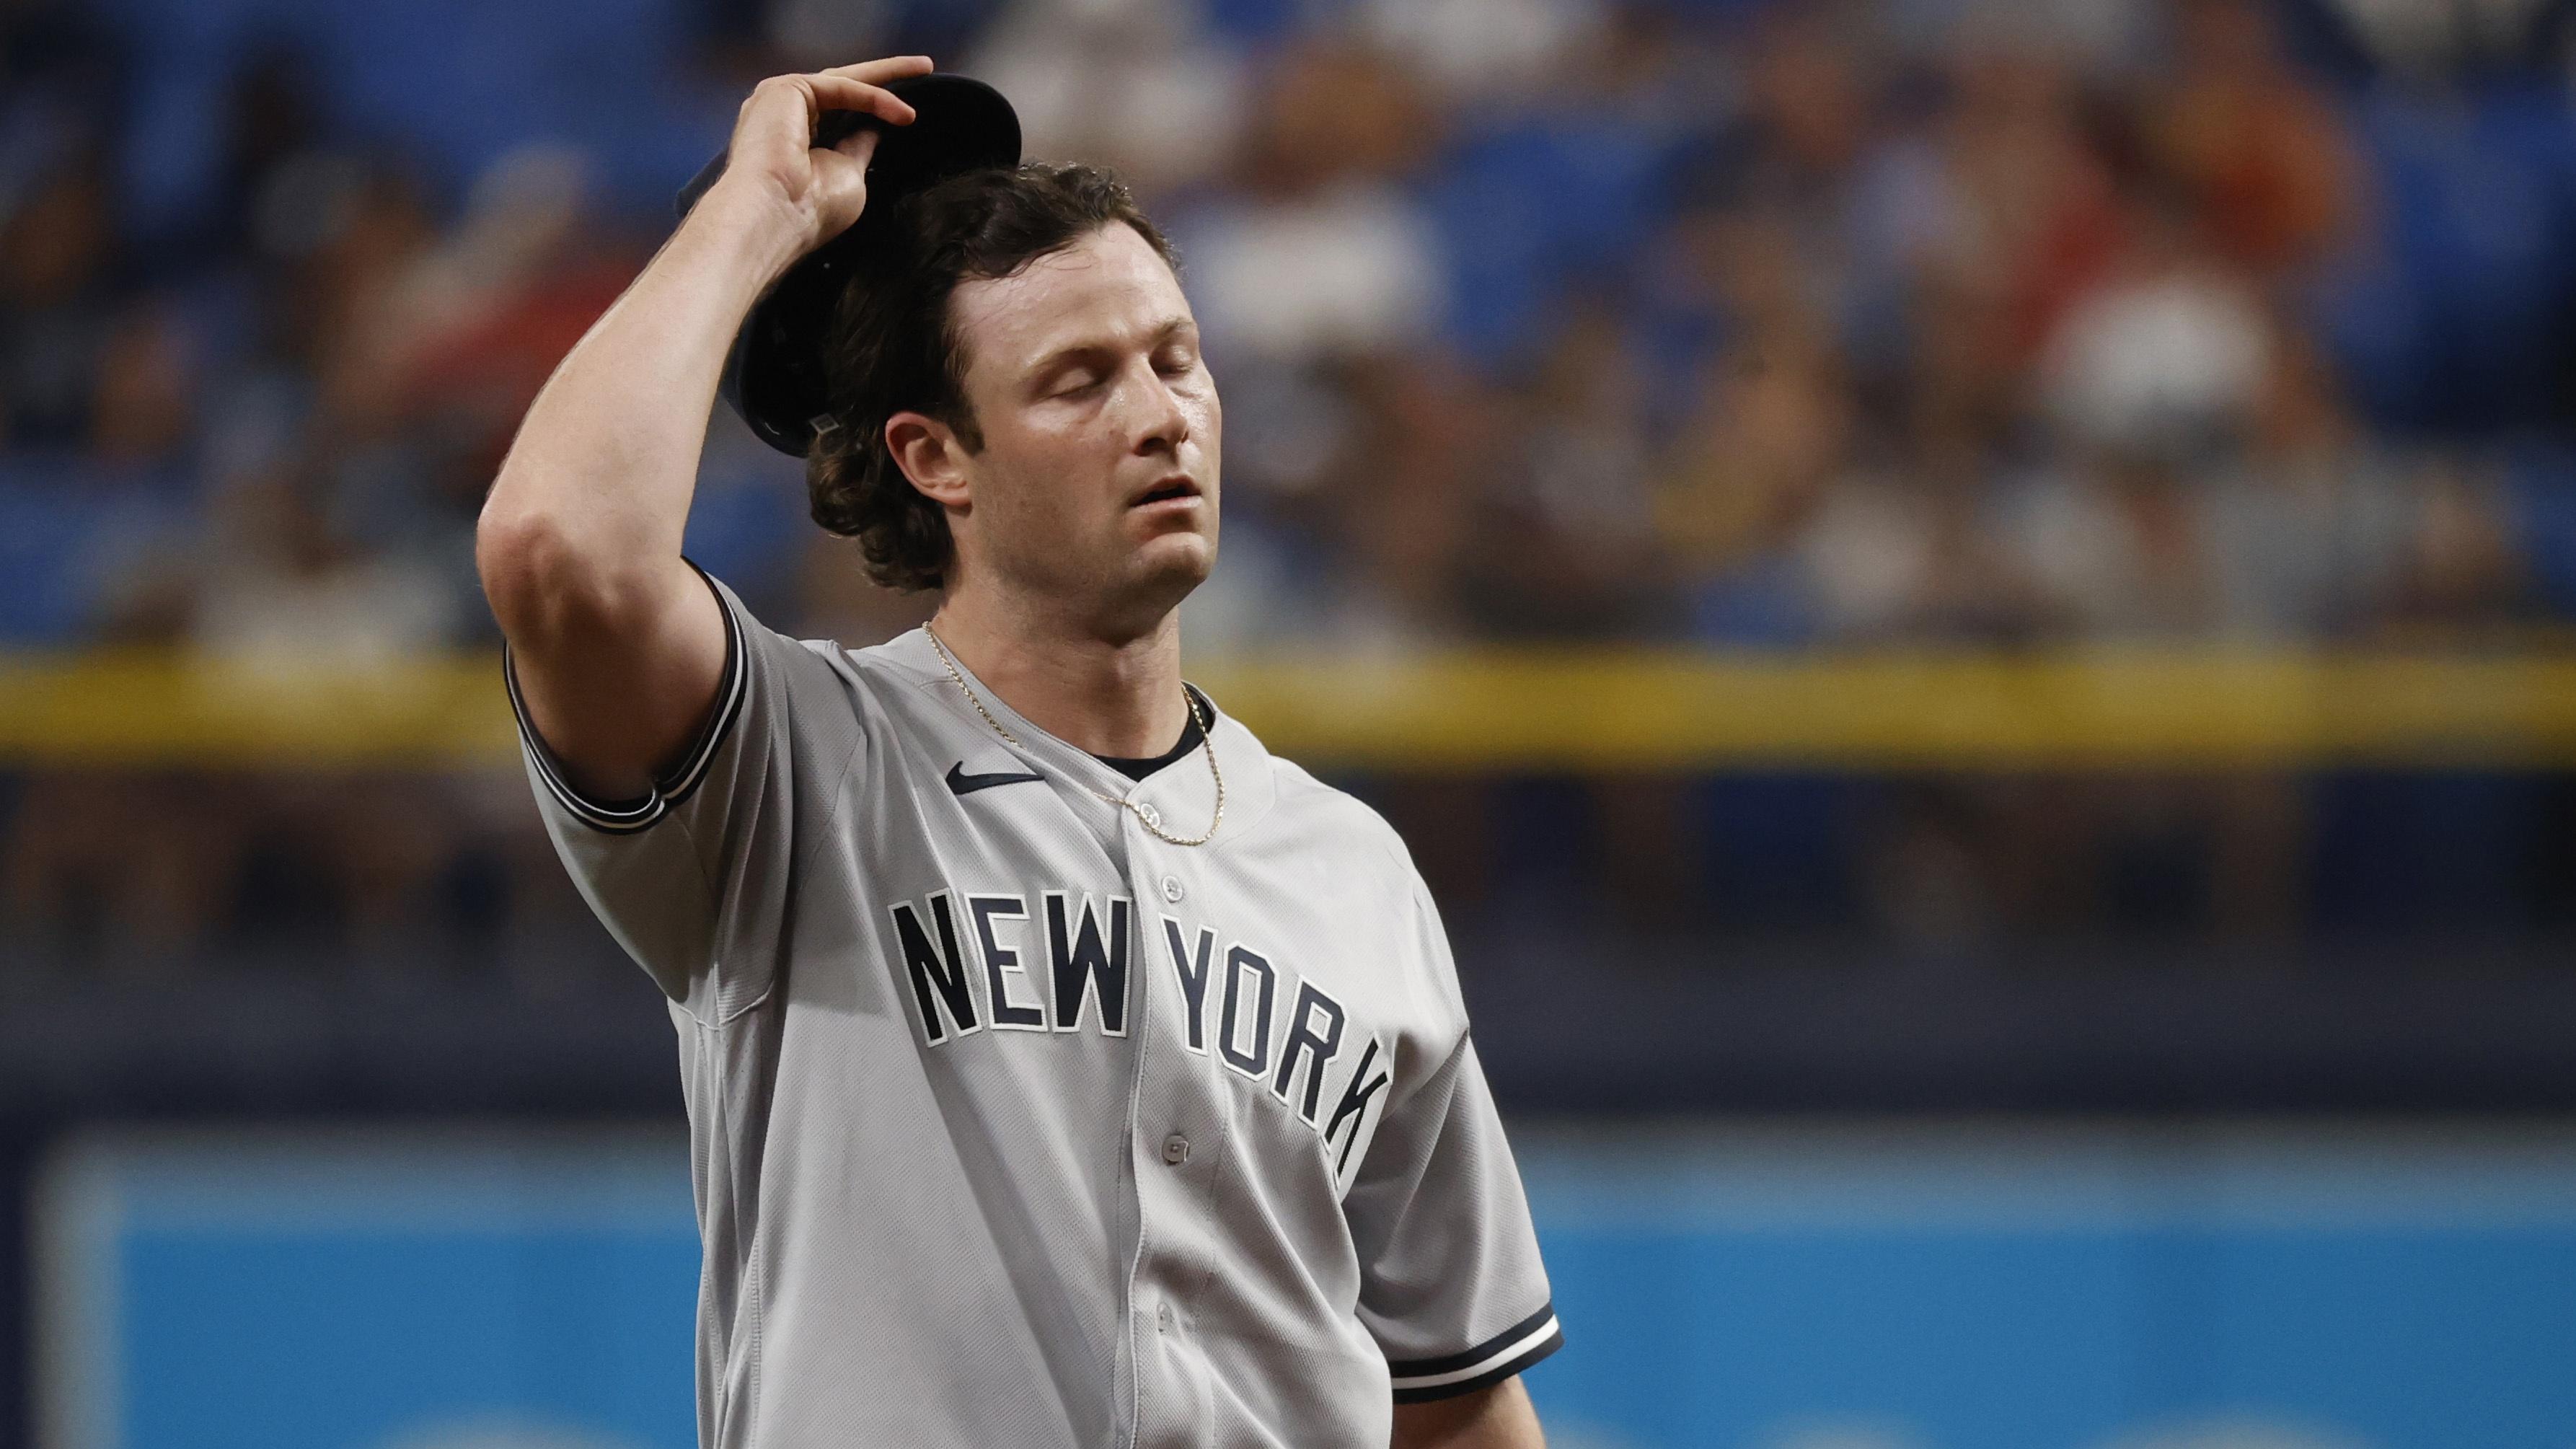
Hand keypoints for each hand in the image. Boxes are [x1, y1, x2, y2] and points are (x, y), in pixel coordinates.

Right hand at [711, 55, 933, 256]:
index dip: (876, 108)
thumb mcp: (848, 174)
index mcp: (796, 142)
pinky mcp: (785, 89)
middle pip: (843, 88)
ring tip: (924, 70)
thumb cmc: (812, 210)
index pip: (841, 114)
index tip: (910, 111)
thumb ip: (859, 147)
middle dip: (885, 76)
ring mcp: (781, 100)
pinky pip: (840, 87)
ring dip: (886, 75)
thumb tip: (875, 128)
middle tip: (924, 65)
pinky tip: (902, 112)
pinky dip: (873, 97)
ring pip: (843, 80)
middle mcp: (784, 117)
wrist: (776, 216)